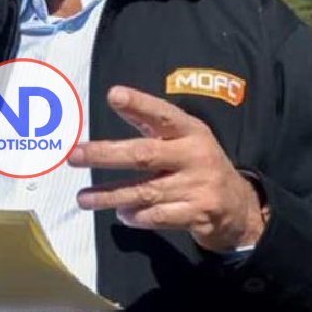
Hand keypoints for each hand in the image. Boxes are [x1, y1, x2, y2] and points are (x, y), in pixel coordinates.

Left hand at [68, 86, 266, 252]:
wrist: (238, 206)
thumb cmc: (198, 164)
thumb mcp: (185, 139)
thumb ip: (152, 124)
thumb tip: (114, 97)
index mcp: (191, 131)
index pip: (162, 114)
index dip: (139, 104)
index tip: (113, 95)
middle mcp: (194, 156)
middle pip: (143, 154)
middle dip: (105, 155)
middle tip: (74, 155)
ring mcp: (197, 187)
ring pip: (144, 191)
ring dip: (109, 195)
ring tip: (83, 198)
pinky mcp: (197, 214)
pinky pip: (156, 217)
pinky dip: (135, 216)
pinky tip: (121, 213)